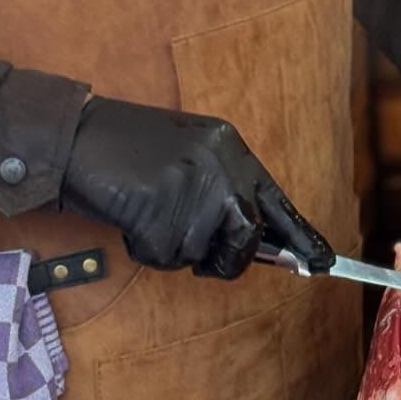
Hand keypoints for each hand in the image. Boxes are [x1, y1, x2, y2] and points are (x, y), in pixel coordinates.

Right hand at [60, 96, 332, 277]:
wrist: (74, 137)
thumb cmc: (128, 152)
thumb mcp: (189, 157)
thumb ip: (224, 192)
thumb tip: (256, 242)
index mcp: (230, 148)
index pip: (276, 201)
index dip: (301, 236)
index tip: (326, 263)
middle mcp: (220, 165)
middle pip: (247, 237)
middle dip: (224, 258)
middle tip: (189, 245)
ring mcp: (192, 187)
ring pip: (203, 254)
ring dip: (173, 249)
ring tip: (148, 212)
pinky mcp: (160, 209)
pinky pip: (166, 257)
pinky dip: (145, 249)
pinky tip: (132, 216)